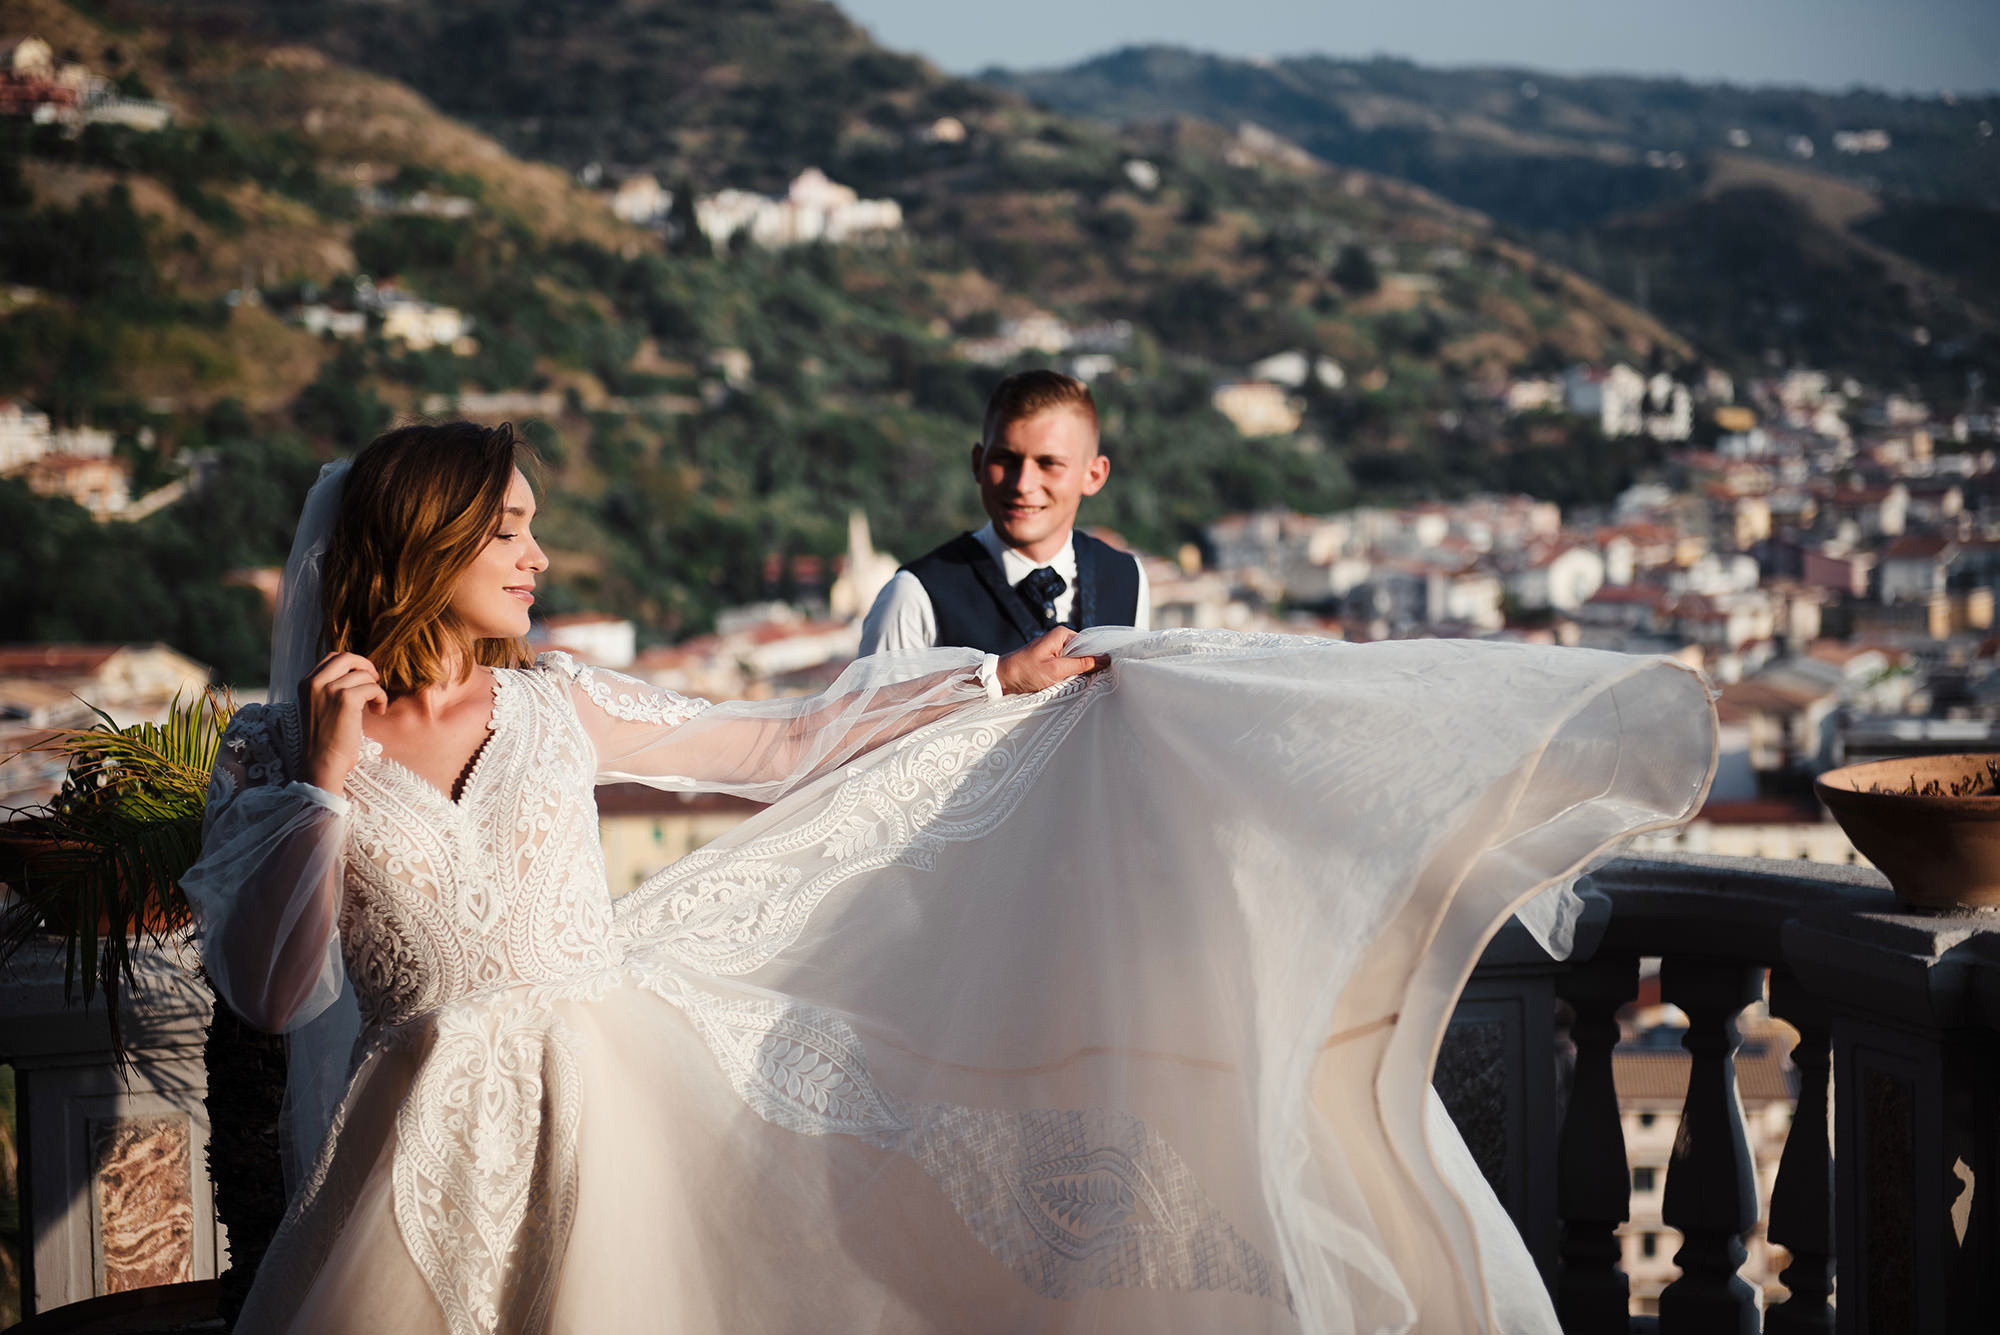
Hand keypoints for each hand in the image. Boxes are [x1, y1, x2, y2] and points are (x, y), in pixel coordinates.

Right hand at [299, 652, 388, 792]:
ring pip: (363, 675)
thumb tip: (357, 671)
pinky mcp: (346, 699)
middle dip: (366, 667)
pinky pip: (373, 688)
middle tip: (374, 683)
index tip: (362, 679)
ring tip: (374, 706)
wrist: (322, 763)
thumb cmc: (326, 739)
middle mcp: (314, 682)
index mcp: (306, 683)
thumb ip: (330, 687)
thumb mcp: (320, 706)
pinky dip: (381, 698)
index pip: (332, 658)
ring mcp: (329, 689)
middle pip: (347, 657)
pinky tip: (377, 711)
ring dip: (375, 689)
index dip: (353, 664)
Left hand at [996, 627, 1108, 695]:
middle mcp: (1060, 639)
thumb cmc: (1024, 671)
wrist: (1002, 679)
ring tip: (1084, 683)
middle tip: (1097, 679)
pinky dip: (1071, 675)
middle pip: (1085, 652)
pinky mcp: (1051, 661)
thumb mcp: (1056, 670)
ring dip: (1080, 672)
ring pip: (1077, 661)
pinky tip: (1074, 684)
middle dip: (1090, 665)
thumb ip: (1081, 664)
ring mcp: (1056, 651)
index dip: (1100, 655)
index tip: (1109, 668)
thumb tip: (1104, 659)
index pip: (1090, 642)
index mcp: (1062, 634)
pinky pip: (1068, 667)